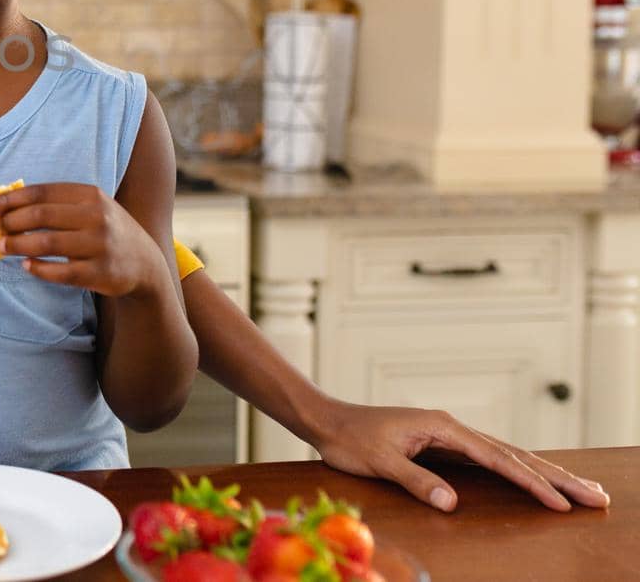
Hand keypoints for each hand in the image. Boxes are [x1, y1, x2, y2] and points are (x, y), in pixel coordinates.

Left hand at [0, 183, 166, 296]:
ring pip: (46, 244)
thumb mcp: (90, 207)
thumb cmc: (105, 230)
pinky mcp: (100, 273)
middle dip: (11, 222)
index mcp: (90, 194)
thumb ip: (57, 203)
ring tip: (1, 247)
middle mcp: (97, 217)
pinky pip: (60, 272)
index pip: (41, 193)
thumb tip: (7, 203)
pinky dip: (38, 269)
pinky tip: (25, 266)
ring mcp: (100, 245)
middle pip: (41, 216)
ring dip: (17, 245)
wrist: (144, 262)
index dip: (10, 199)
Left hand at [309, 399, 609, 511]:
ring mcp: (449, 434)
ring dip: (542, 472)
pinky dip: (517, 469)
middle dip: (555, 476)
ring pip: (506, 454)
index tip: (560, 501)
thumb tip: (453, 502)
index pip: (497, 458)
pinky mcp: (442, 443)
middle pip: (514, 453)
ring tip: (578, 488)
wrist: (327, 419)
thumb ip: (416, 481)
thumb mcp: (379, 462)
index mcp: (442, 427)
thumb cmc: (349, 438)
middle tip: (595, 495)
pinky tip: (533, 477)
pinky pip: (490, 458)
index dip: (531, 482)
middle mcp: (451, 427)